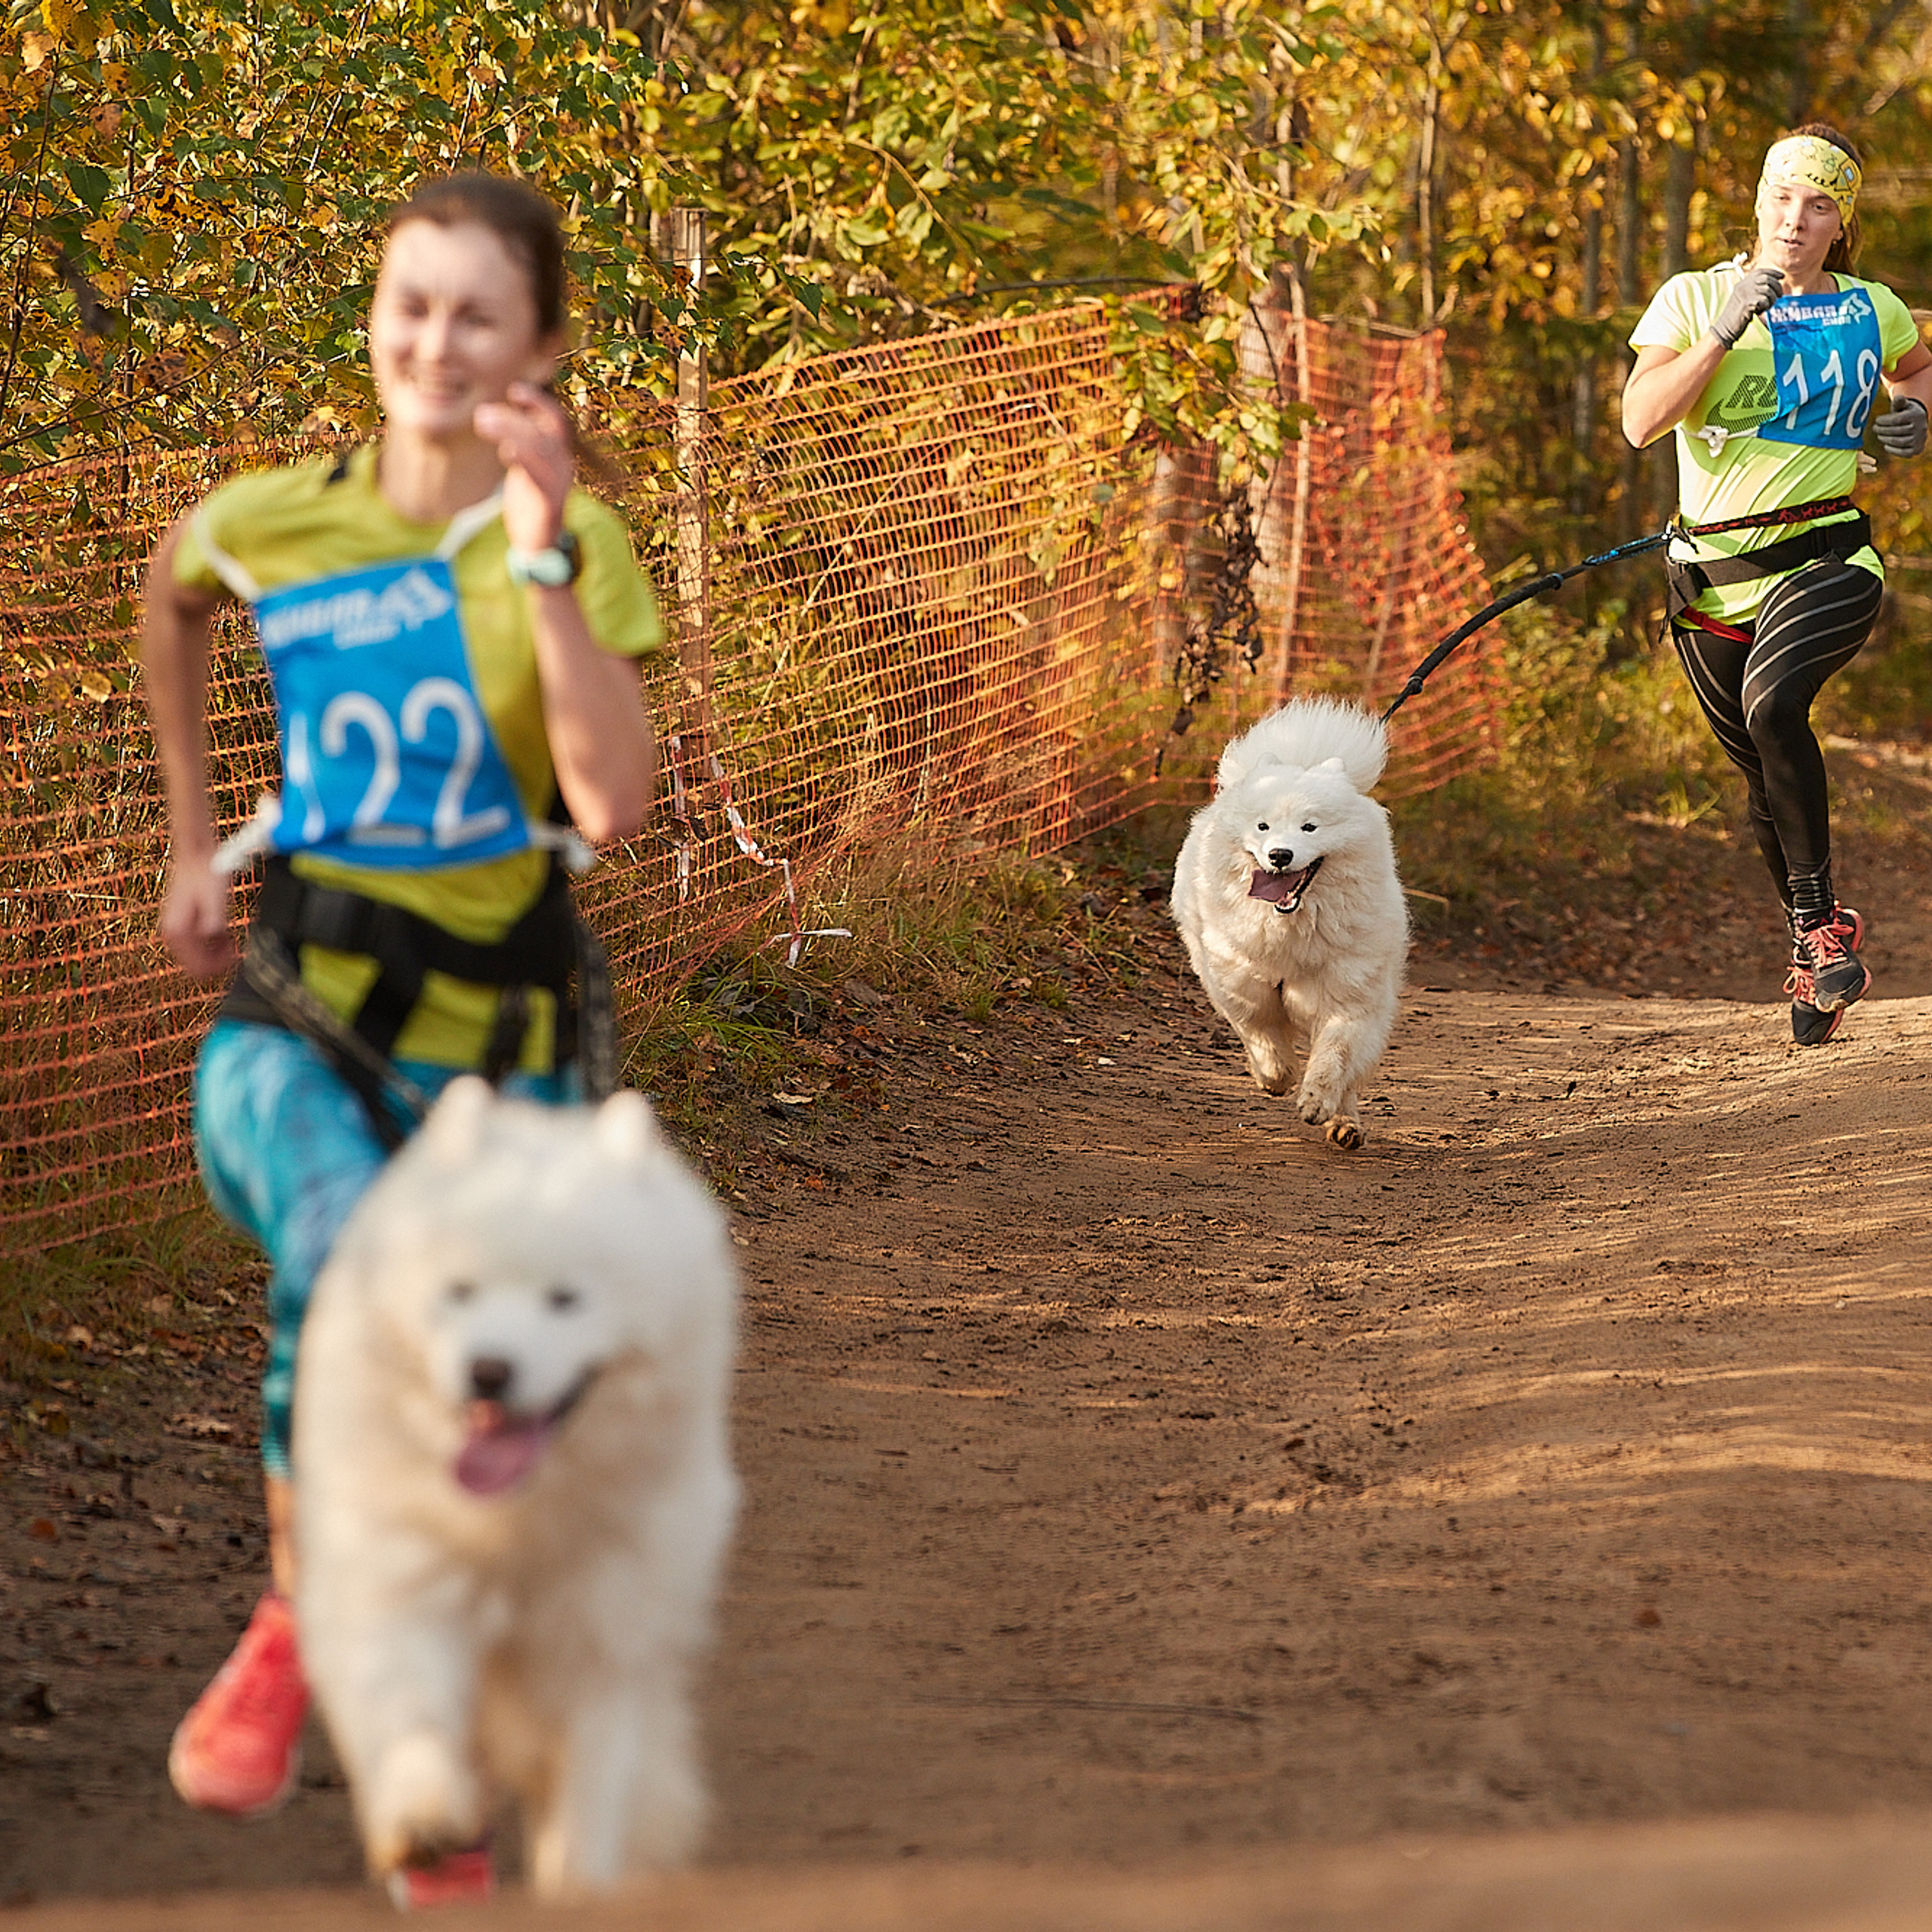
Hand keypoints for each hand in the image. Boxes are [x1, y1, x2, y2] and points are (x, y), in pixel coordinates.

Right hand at [158, 859, 235, 978]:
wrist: (196, 856)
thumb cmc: (206, 873)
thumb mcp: (215, 896)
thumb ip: (214, 917)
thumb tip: (212, 933)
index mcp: (177, 930)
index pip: (198, 967)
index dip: (220, 967)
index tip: (236, 958)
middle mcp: (171, 933)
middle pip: (196, 967)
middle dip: (218, 962)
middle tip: (236, 949)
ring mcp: (174, 930)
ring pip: (196, 958)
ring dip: (215, 954)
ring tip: (231, 938)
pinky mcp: (180, 926)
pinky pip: (196, 947)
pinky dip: (211, 945)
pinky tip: (223, 933)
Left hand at [474, 381, 573, 553]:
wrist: (538, 546)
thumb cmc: (528, 505)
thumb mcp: (525, 469)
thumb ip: (519, 446)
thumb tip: (492, 416)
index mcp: (560, 457)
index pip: (556, 421)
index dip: (538, 403)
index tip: (515, 391)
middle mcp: (564, 467)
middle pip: (541, 432)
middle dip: (512, 419)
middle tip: (481, 415)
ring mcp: (560, 485)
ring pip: (539, 448)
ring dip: (510, 431)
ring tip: (482, 423)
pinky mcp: (550, 504)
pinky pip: (538, 477)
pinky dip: (523, 459)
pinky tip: (506, 450)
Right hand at [1710, 262, 1785, 347]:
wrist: (1724, 329)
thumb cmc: (1737, 317)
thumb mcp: (1745, 300)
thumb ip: (1754, 291)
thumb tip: (1773, 286)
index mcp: (1741, 284)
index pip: (1760, 272)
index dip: (1773, 272)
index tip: (1782, 276)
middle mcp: (1742, 286)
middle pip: (1766, 278)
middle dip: (1777, 286)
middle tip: (1780, 296)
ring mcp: (1744, 294)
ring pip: (1767, 289)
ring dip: (1772, 299)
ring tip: (1768, 307)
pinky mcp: (1746, 303)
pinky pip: (1764, 300)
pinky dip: (1766, 306)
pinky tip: (1761, 312)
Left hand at [1875, 395, 1928, 457]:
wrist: (1919, 423)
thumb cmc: (1906, 412)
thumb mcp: (1904, 405)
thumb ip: (1899, 402)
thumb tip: (1898, 397)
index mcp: (1916, 415)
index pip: (1897, 420)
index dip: (1884, 421)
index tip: (1877, 421)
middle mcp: (1920, 427)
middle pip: (1897, 431)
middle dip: (1882, 430)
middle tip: (1875, 428)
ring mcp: (1920, 439)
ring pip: (1899, 442)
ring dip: (1886, 440)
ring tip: (1879, 436)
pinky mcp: (1917, 449)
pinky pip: (1904, 452)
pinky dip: (1893, 450)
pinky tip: (1886, 446)